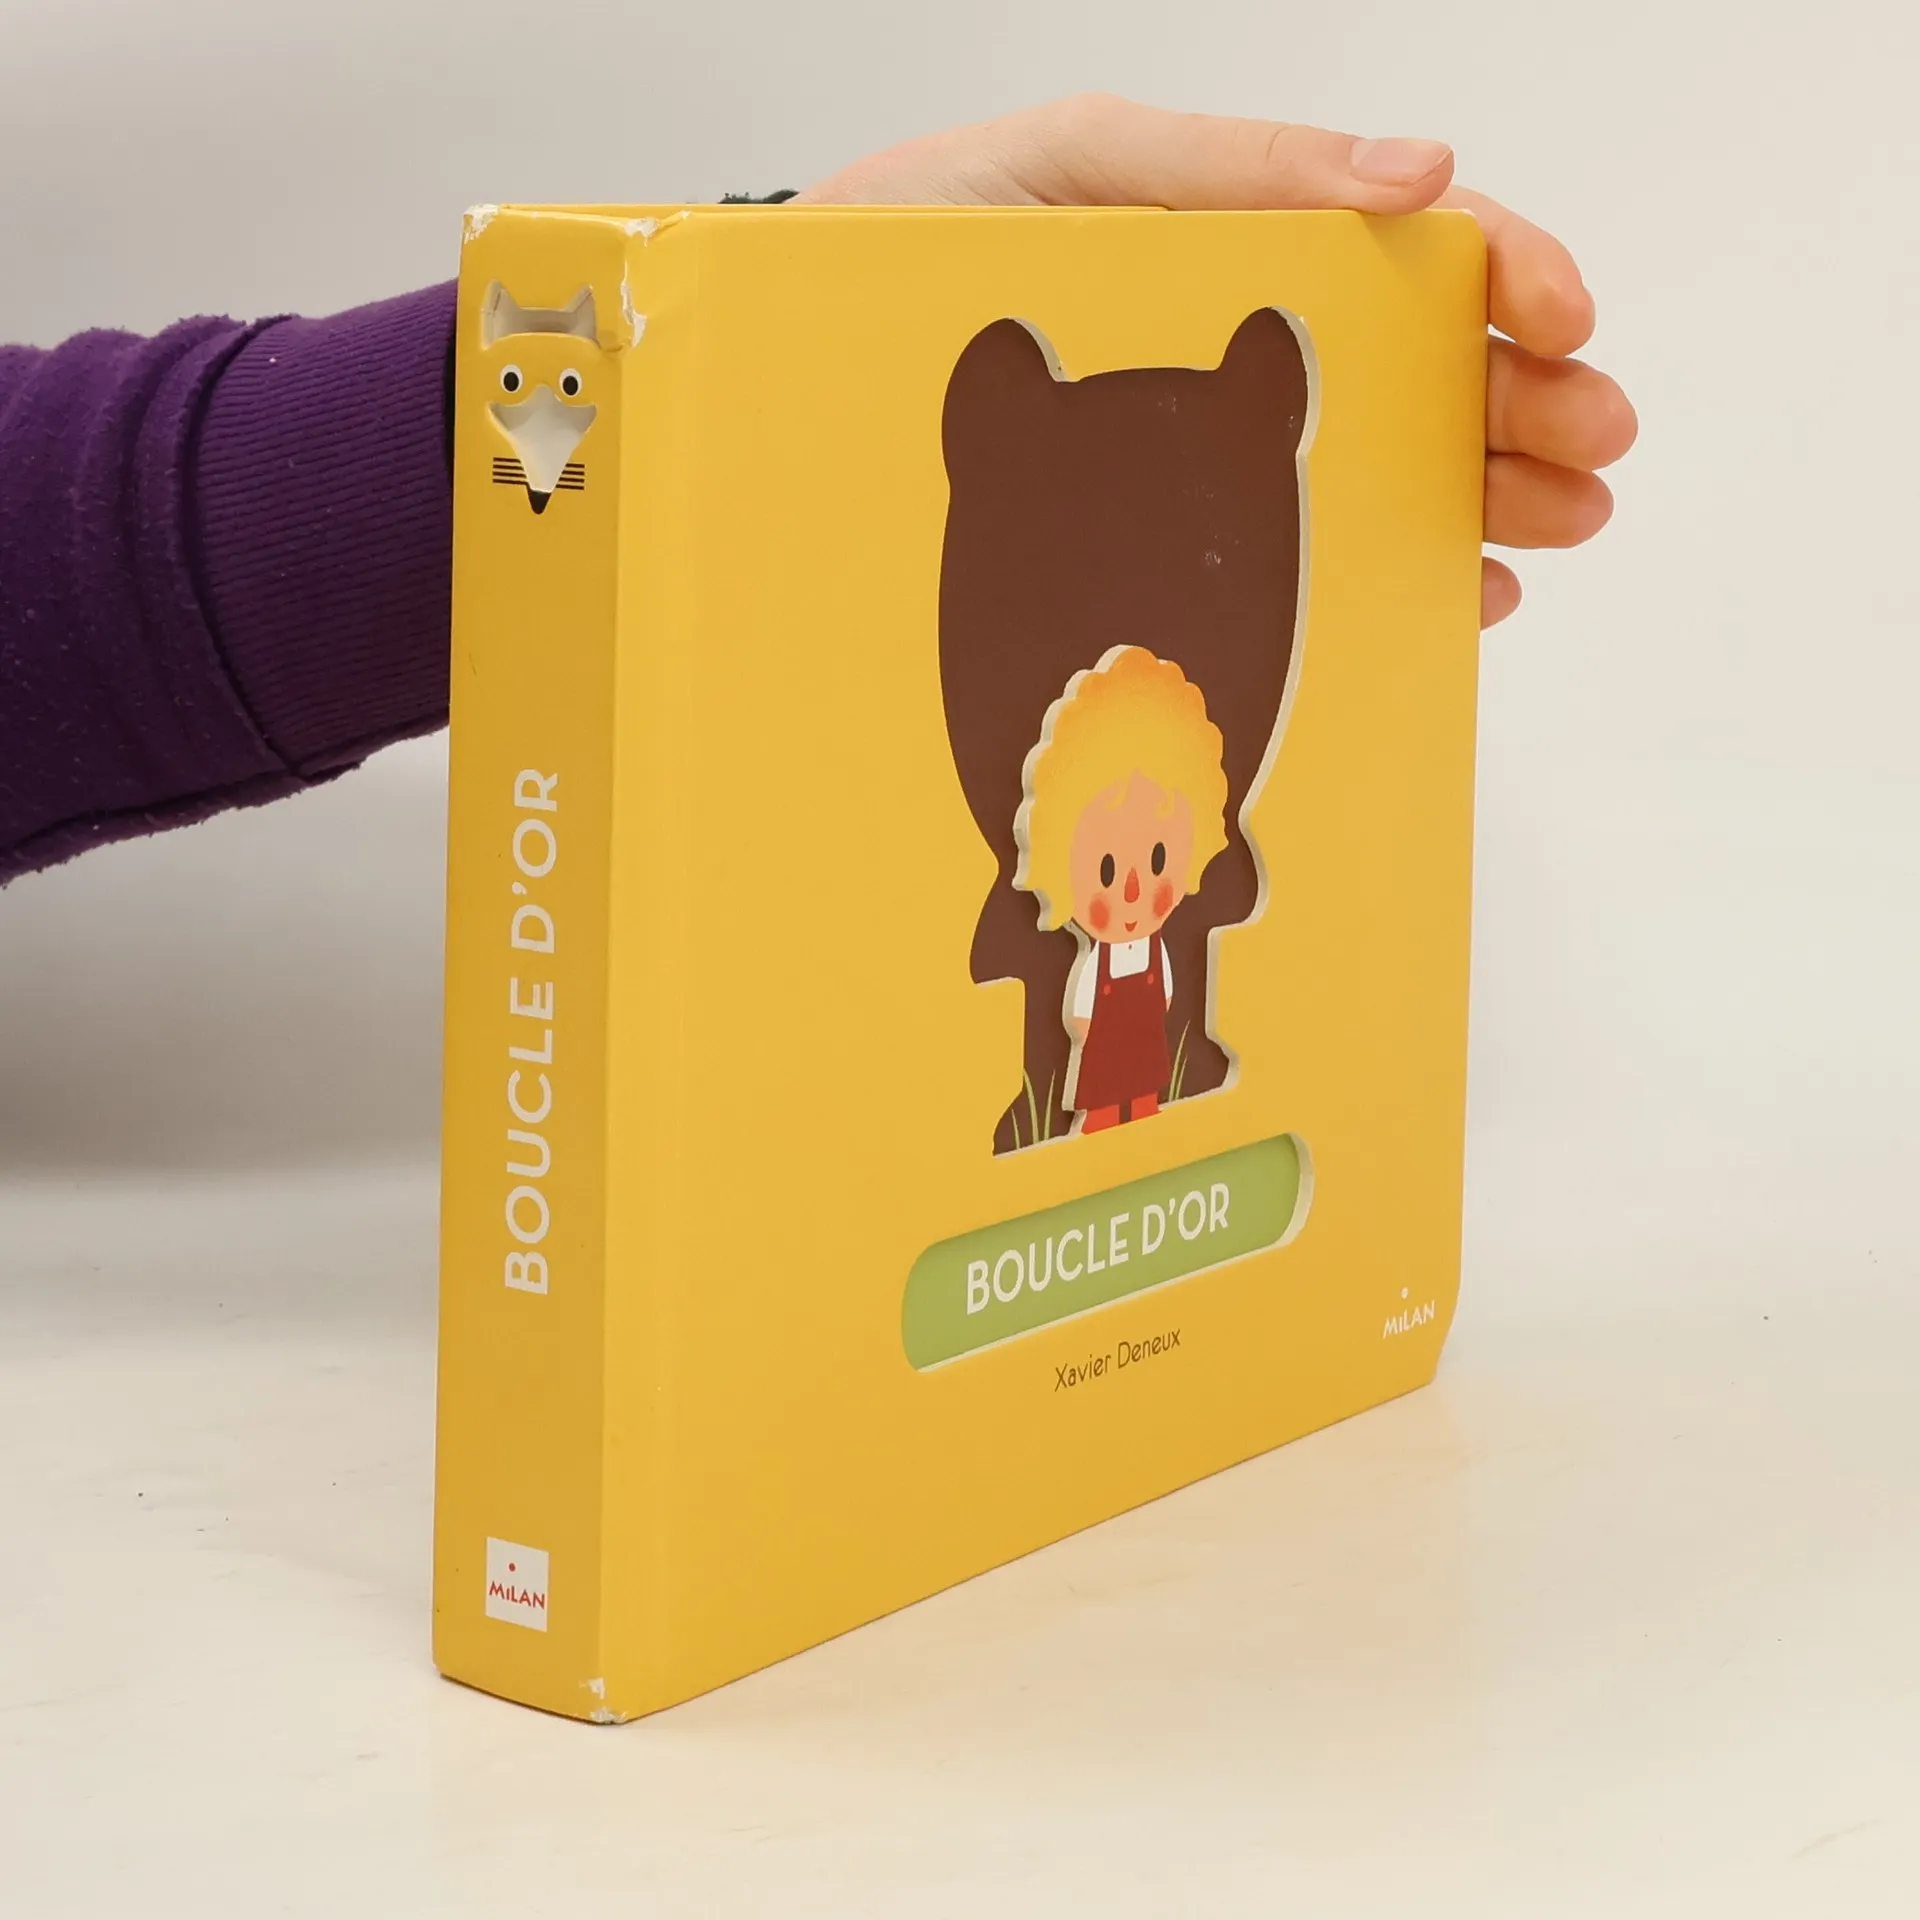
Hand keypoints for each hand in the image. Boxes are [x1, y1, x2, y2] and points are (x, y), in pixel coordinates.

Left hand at [797, 95, 1634, 627]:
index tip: (1563, 322)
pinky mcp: (1170, 555)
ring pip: (1389, 473)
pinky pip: (1308, 570)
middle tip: (1593, 457)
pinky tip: (1459, 593)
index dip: (1505, 277)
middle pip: (1423, 373)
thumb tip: (1419, 174)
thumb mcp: (1076, 168)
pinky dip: (1399, 578)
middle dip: (1526, 407)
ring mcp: (1209, 463)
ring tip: (1560, 526)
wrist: (799, 372)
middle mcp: (1236, 358)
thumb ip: (1239, 166)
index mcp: (1234, 250)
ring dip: (1490, 498)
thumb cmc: (920, 244)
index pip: (1406, 255)